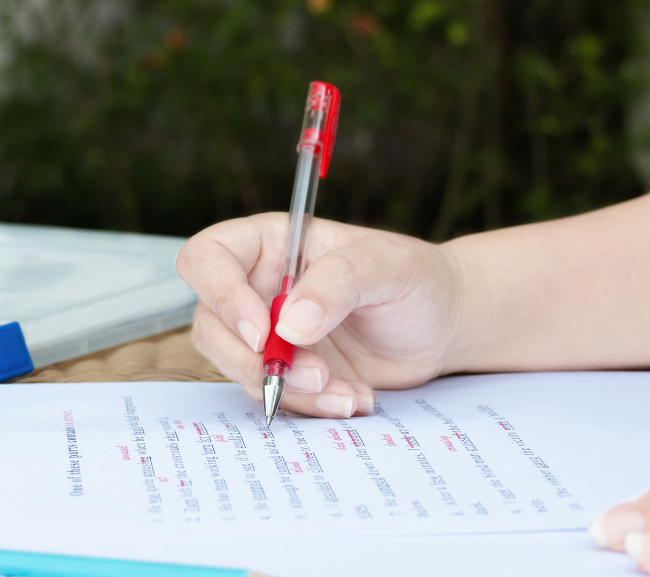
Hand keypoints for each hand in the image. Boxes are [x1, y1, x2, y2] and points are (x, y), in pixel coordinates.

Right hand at [175, 212, 467, 418]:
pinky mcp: (286, 371)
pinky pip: (274, 395)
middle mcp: (257, 287)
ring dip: (289, 390)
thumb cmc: (416, 279)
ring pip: (238, 368)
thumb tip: (289, 325)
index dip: (220, 295)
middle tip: (316, 373)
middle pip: (211, 325)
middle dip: (257, 360)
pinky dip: (311, 405)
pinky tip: (354, 397)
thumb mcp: (387, 266)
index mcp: (269, 244)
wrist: (441, 326)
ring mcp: (267, 333)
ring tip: (349, 392)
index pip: (207, 258)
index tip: (262, 331)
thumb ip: (338, 283)